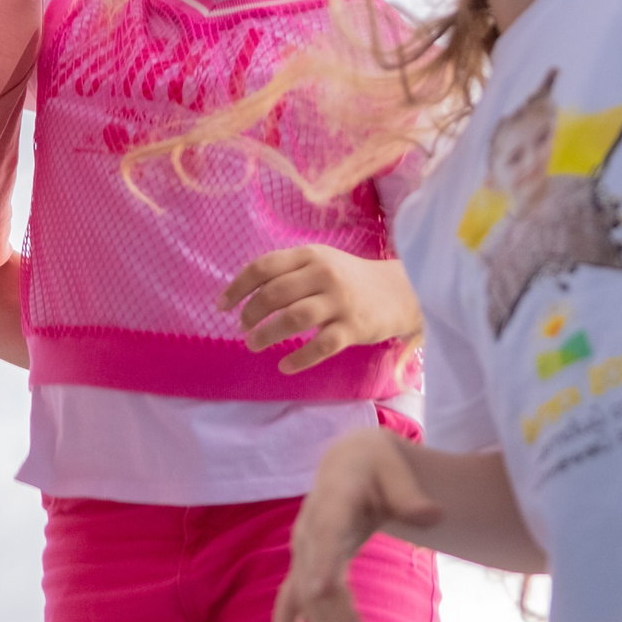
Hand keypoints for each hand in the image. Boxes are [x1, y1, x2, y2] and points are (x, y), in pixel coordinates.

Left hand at [219, 245, 421, 374]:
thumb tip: (245, 292)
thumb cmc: (349, 279)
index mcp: (310, 256)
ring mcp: (340, 302)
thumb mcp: (320, 263)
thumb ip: (288, 272)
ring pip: (294, 318)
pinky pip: (321, 346)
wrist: (400, 292)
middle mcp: (324, 274)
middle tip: (242, 327)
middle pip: (275, 293)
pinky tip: (284, 365)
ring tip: (253, 344)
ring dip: (268, 334)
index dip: (238, 287)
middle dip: (251, 313)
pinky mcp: (354, 328)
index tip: (222, 306)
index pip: (264, 267)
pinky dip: (299, 358)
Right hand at [271, 429, 444, 621]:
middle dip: (330, 614)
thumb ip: (409, 494)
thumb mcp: (394, 467)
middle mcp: (310, 530)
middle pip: (315, 577)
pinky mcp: (305, 568)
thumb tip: (434, 517)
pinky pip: (289, 603)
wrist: (345, 463)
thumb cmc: (374, 465)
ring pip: (306, 598)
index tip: (321, 589)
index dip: (321, 560)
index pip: (326, 534)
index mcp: (332, 502)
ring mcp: (304, 552)